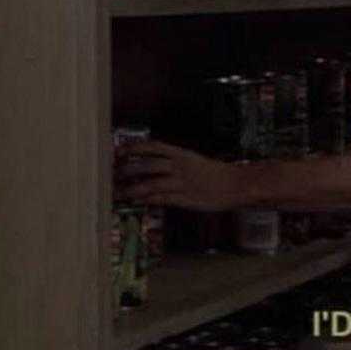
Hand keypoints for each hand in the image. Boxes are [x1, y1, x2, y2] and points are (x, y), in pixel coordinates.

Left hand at [115, 140, 250, 210]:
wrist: (235, 184)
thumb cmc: (216, 173)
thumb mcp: (195, 162)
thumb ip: (176, 163)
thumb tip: (156, 165)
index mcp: (182, 154)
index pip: (154, 147)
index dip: (136, 148)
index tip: (120, 151)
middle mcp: (180, 166)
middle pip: (148, 164)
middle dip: (129, 169)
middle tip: (114, 174)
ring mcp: (181, 182)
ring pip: (152, 183)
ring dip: (133, 188)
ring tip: (119, 192)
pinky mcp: (184, 198)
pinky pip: (162, 198)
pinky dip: (148, 200)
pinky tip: (137, 202)